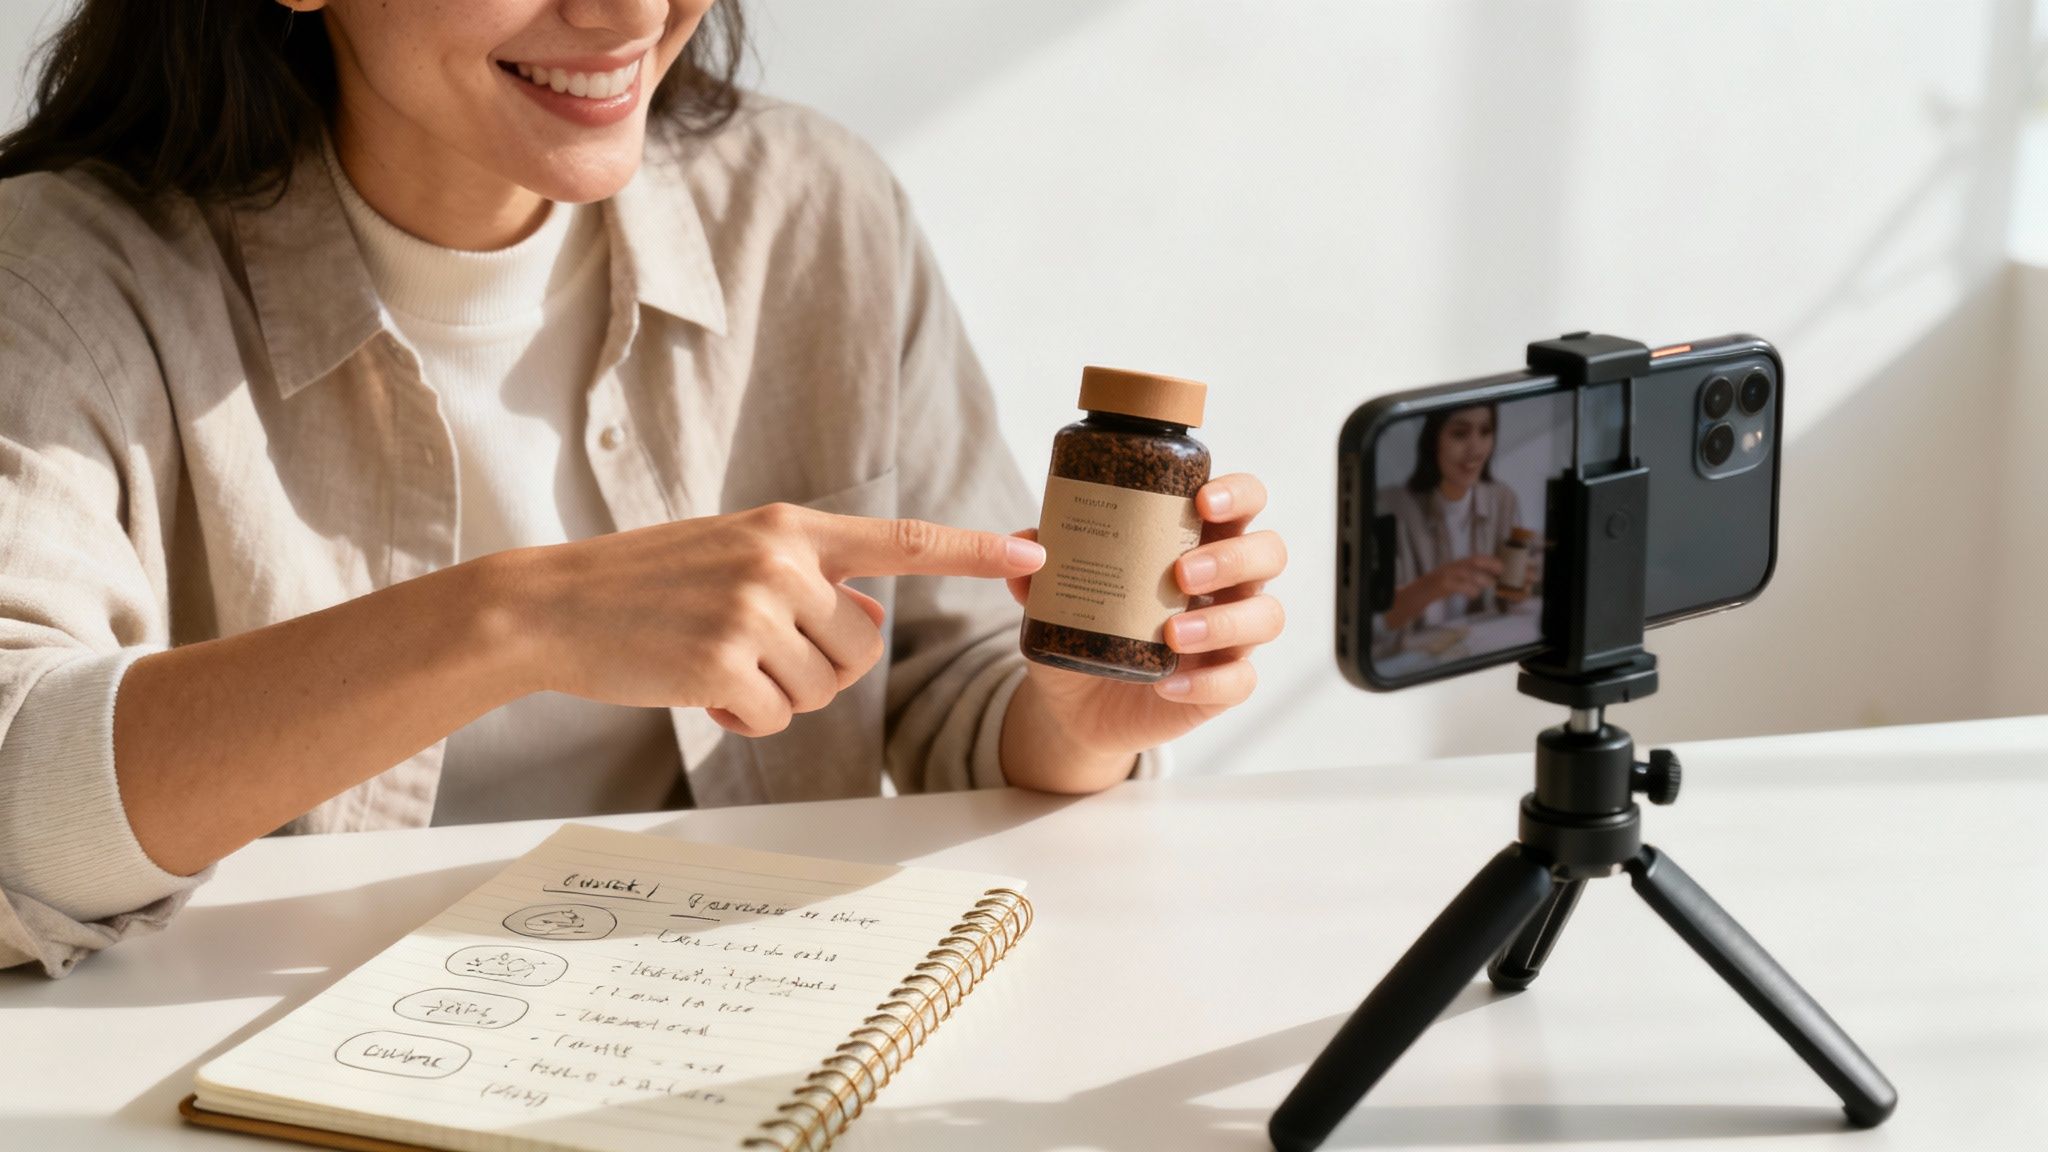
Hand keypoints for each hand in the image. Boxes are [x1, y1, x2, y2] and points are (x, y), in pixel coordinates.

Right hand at [495, 504, 1044, 736]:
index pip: (900, 540)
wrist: (550, 606)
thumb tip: (872, 615)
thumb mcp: (733, 556)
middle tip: (756, 655)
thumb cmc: (644, 584)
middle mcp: (781, 561)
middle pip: (863, 647)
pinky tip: (695, 687)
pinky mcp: (725, 663)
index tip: (1035, 555)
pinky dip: (742, 719)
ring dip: (776, 695)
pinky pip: (776, 718)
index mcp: (788, 526)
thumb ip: (807, 577)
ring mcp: (753, 611)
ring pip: (822, 689)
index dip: (973, 550)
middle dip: (822, 668)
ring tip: (714, 662)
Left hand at [1001, 474, 1286, 791]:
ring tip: (1172, 632)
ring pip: (1266, 616)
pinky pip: (1240, 681)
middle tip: (1180, 573)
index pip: (1244, 502)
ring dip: (1224, 621)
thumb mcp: (1055, 597)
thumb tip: (1031, 539)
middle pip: (1269, 552)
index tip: (1202, 500)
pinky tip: (1167, 683)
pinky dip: (1205, 682)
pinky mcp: (1222, 685)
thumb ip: (1041, 569)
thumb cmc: (1082, 630)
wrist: (1074, 704)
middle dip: (1231, 558)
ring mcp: (1230, 636)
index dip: (1237, 493)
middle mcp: (1226, 584)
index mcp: (1197, 541)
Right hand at [1384, 554, 1501, 629]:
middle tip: (1499, 573)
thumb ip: (1464, 580)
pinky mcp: (1436, 587)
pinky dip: (1466, 588)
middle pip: (1470, 562)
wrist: (1408, 598)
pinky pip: (1454, 585)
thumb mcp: (1448, 583)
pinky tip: (1472, 594)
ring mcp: (1441, 577)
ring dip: (1479, 578)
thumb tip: (1484, 581)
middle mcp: (1447, 568)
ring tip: (1488, 584)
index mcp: (1451, 566)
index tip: (1501, 566)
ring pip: (1464, 572)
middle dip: (1487, 565)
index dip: (1488, 560)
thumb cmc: (1429, 592)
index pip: (1473, 558)